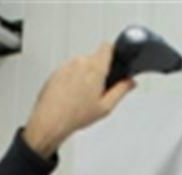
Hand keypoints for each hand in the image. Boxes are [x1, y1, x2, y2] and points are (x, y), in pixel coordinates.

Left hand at [23, 43, 135, 157]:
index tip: (114, 63)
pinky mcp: (57, 71)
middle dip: (98, 72)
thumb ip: (121, 91)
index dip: (113, 53)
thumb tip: (130, 82)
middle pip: (94, 59)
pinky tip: (72, 97)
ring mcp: (66, 66)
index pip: (107, 47)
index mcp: (95, 68)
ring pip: (81, 65)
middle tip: (97, 92)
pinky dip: (73, 80)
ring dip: (85, 76)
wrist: (51, 120)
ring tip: (82, 97)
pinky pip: (70, 71)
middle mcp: (80, 63)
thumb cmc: (75, 115)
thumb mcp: (106, 107)